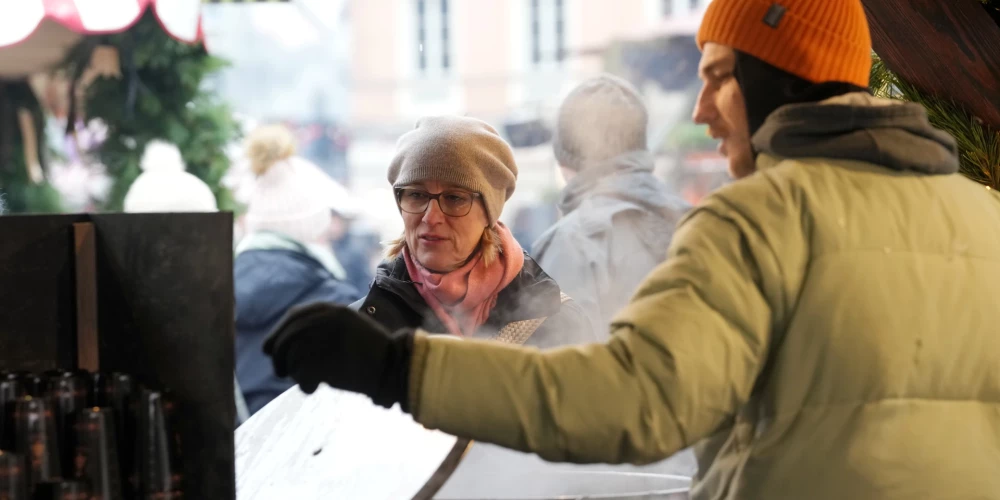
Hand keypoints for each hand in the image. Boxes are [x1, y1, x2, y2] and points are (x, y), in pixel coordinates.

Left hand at [263, 302, 412, 409]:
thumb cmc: (371, 352)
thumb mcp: (348, 328)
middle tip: (280, 372)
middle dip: (278, 355)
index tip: (270, 348)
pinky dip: (303, 384)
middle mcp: (328, 321)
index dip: (278, 332)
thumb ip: (321, 328)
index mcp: (333, 310)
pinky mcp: (327, 362)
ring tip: (306, 381)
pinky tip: (313, 388)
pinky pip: (301, 374)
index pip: (294, 316)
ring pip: (291, 357)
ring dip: (293, 372)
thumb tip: (283, 343)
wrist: (394, 368)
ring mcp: (327, 341)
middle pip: (287, 337)